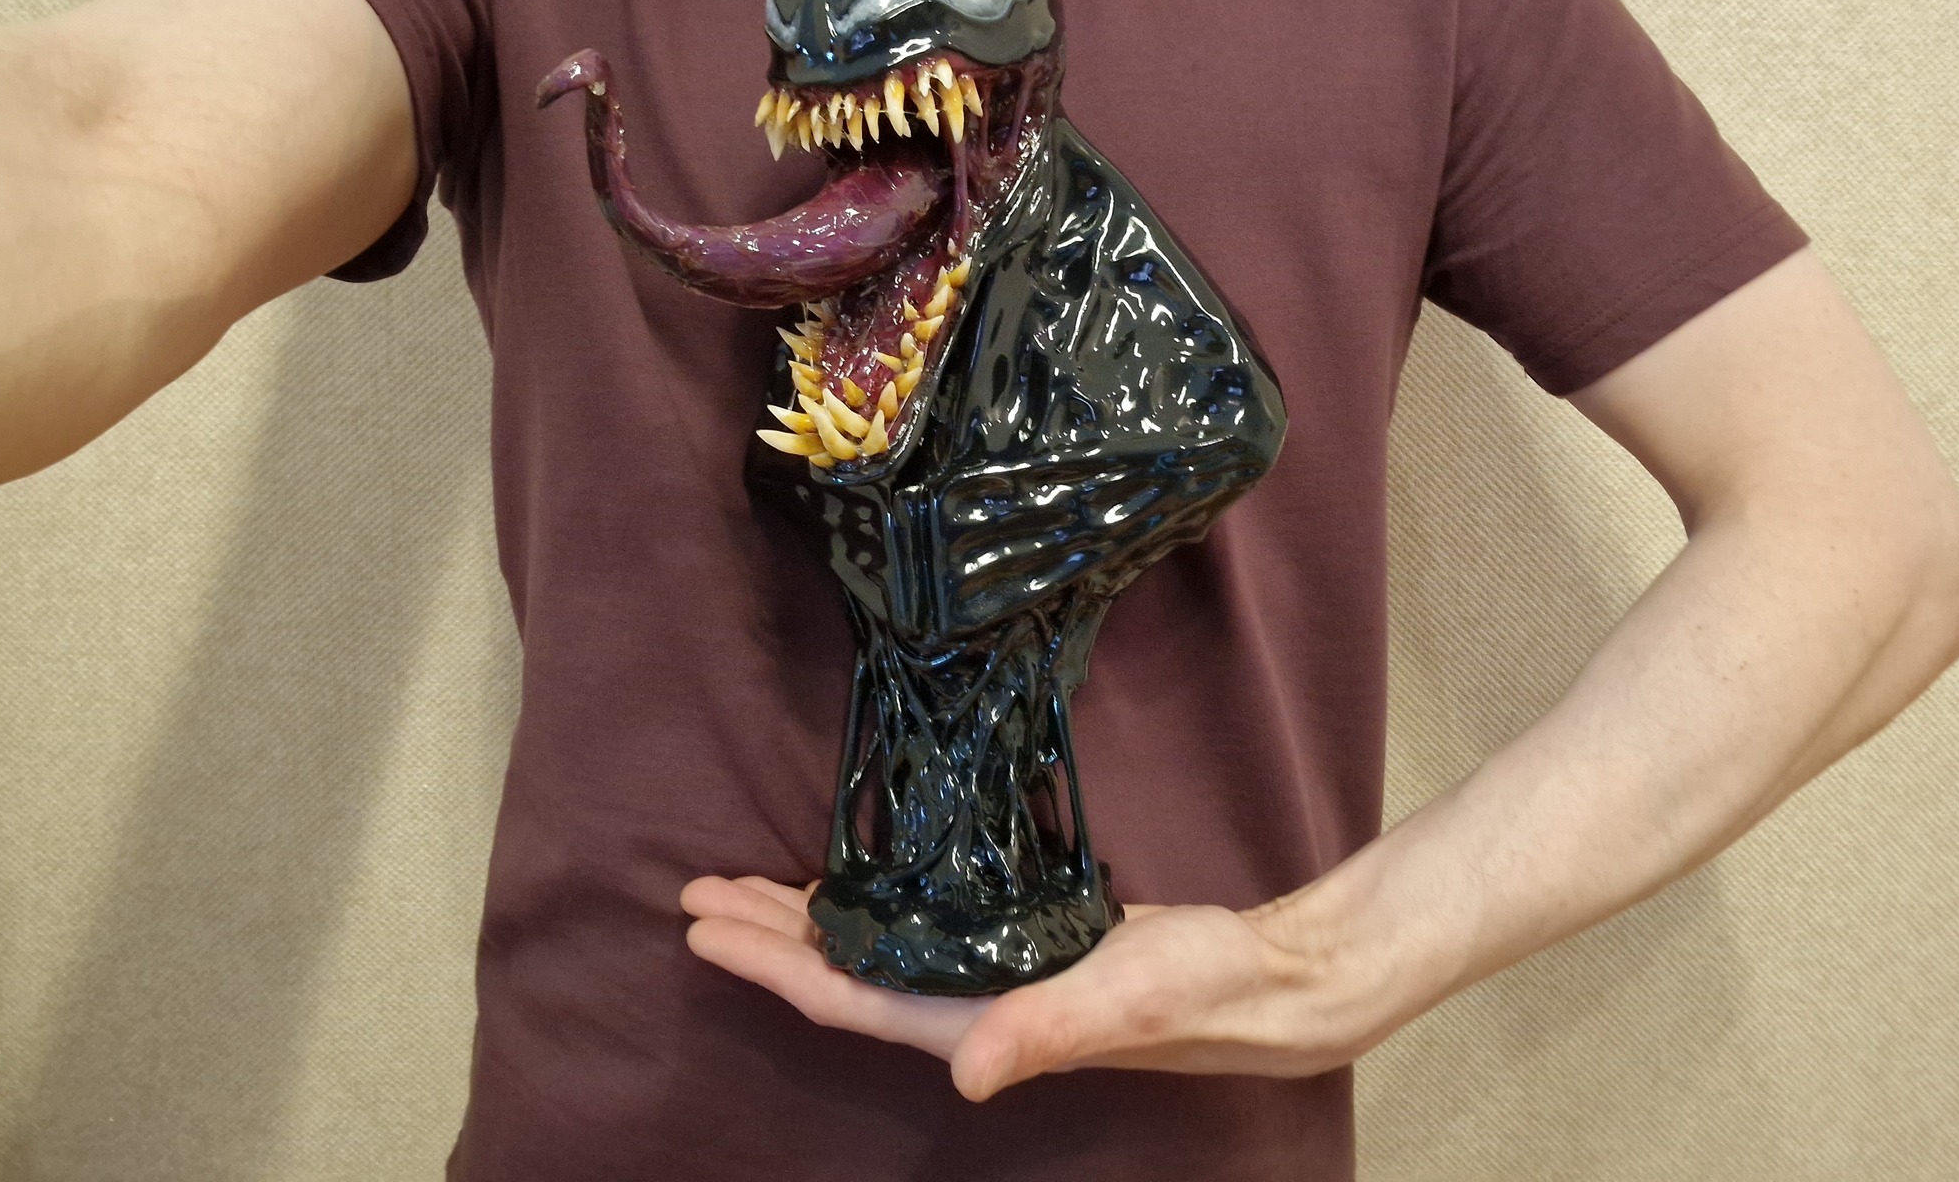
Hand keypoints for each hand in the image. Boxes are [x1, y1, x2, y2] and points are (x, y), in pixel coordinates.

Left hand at [679, 875, 1367, 1100]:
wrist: (1264, 983)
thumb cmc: (1197, 988)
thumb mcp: (1122, 997)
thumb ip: (1042, 1032)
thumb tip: (962, 1076)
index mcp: (973, 1021)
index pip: (844, 996)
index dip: (768, 964)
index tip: (702, 921)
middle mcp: (967, 1006)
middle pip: (840, 974)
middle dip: (763, 937)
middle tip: (694, 891)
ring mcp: (990, 979)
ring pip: (872, 952)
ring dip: (805, 922)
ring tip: (745, 888)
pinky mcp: (1017, 947)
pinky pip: (915, 927)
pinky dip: (869, 903)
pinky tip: (855, 882)